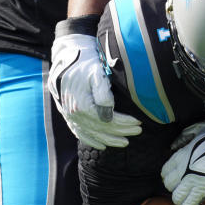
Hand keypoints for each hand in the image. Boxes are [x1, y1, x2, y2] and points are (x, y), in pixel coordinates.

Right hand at [48, 33, 140, 149]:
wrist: (66, 58)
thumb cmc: (85, 63)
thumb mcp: (97, 73)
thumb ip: (103, 93)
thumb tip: (109, 112)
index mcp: (83, 105)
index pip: (109, 121)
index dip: (125, 123)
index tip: (138, 122)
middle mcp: (75, 114)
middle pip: (102, 129)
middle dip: (122, 131)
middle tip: (138, 131)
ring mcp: (70, 116)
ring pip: (92, 134)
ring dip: (110, 140)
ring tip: (125, 142)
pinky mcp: (67, 115)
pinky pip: (79, 133)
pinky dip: (91, 141)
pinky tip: (102, 146)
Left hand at [161, 120, 204, 204]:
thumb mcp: (201, 128)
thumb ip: (185, 136)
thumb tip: (175, 145)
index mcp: (181, 155)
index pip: (165, 171)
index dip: (168, 175)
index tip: (173, 176)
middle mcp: (184, 170)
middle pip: (169, 185)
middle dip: (173, 187)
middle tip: (179, 187)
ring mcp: (194, 181)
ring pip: (177, 197)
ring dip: (179, 200)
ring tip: (182, 201)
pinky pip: (191, 203)